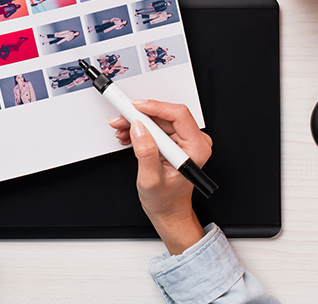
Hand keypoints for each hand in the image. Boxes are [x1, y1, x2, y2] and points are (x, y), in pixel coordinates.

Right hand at [110, 100, 211, 254]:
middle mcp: (193, 141)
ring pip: (158, 120)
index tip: (135, 107)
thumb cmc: (166, 200)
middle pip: (165, 116)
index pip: (178, 115)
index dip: (154, 107)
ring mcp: (184, 141)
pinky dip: (140, 129)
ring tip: (121, 130)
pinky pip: (156, 127)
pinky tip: (128, 135)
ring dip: (137, 123)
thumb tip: (139, 129)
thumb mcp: (151, 179)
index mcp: (196, 148)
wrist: (168, 211)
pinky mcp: (174, 141)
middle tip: (121, 119)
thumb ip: (145, 153)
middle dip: (139, 116)